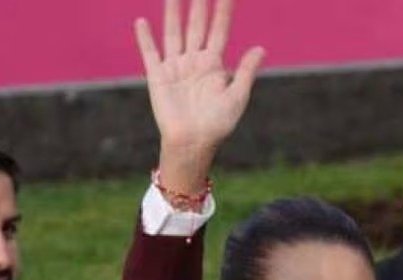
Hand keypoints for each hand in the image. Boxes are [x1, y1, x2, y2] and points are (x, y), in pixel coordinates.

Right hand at [135, 0, 264, 192]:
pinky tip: (142, 22)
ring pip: (174, 33)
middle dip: (199, 4)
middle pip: (196, 25)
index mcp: (214, 65)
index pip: (219, 30)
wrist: (193, 143)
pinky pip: (150, 53)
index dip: (223, 11)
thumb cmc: (218, 124)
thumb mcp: (237, 96)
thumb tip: (261, 48)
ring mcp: (175, 67)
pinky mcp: (158, 77)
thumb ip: (246, 71)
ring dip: (172, 13)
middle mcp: (194, 61)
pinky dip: (145, 38)